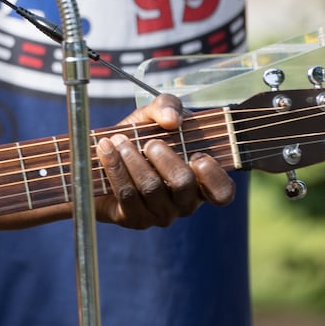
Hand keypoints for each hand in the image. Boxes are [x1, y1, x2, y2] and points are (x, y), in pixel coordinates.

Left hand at [94, 93, 235, 228]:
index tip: (198, 157)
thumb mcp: (153, 116)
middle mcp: (183, 203)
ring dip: (133, 159)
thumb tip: (172, 119)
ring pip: (151, 188)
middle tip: (150, 143)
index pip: (222, 193)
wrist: (102, 158)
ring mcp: (159, 214)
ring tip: (119, 140)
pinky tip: (106, 149)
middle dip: (165, 158)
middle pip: (183, 185)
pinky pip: (126, 194)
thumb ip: (167, 107)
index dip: (214, 177)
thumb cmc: (137, 138)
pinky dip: (115, 167)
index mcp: (199, 181)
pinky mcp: (134, 219)